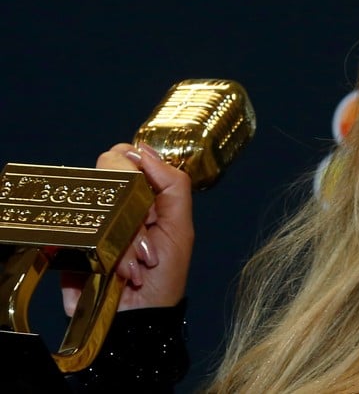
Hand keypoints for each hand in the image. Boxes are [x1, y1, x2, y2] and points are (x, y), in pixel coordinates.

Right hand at [61, 143, 193, 312]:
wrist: (139, 321)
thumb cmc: (163, 277)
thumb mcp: (180, 227)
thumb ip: (173, 184)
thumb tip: (142, 149)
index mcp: (137, 194)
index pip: (127, 156)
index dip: (141, 177)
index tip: (153, 209)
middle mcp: (109, 203)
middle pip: (106, 173)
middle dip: (135, 211)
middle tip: (148, 238)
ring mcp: (86, 221)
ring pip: (95, 203)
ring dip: (124, 239)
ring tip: (138, 264)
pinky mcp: (66, 244)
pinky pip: (77, 233)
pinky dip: (107, 257)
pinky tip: (120, 274)